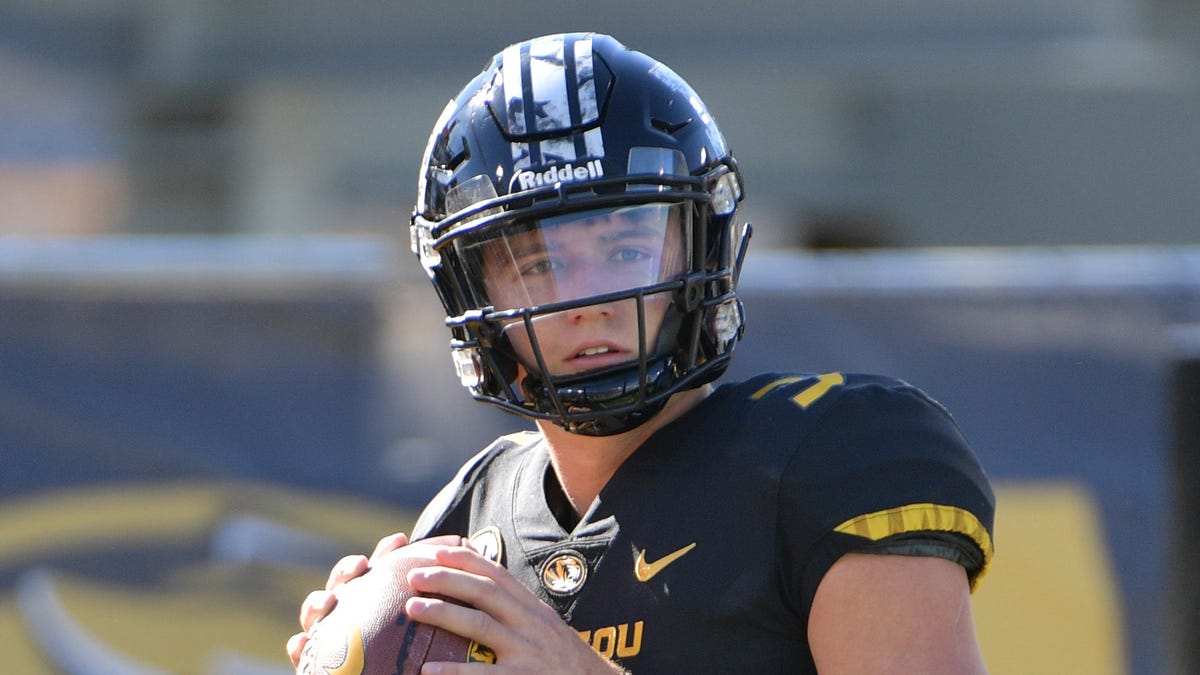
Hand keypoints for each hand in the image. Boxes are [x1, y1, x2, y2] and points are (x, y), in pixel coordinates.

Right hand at [286, 532, 461, 666]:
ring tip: (329, 602)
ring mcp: (331, 632)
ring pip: (316, 611)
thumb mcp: (426, 625)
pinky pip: (301, 651)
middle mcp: (351, 611)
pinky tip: (300, 644)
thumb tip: (470, 559)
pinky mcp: (316, 657)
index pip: (381, 570)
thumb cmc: (408, 659)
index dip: (387, 552)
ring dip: (317, 602)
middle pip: (343, 584)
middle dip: (347, 570)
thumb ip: (439, 598)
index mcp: (376, 598)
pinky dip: (298, 645)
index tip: (401, 539)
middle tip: (361, 567)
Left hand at [404, 545, 624, 673]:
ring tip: (411, 609)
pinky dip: (454, 672)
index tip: (437, 550)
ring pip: (481, 626)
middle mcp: (530, 624)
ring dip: (444, 614)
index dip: (467, 559)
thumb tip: (479, 585)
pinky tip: (427, 670)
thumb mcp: (542, 626)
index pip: (497, 575)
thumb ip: (515, 608)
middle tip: (413, 576)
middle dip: (447, 580)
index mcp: (532, 609)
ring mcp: (526, 652)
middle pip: (485, 593)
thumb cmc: (560, 660)